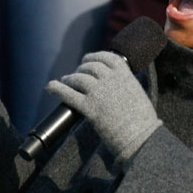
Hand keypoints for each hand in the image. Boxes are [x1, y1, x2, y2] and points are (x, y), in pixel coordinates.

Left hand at [46, 51, 161, 162]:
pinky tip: (50, 86)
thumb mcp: (137, 94)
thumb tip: (116, 86)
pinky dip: (57, 88)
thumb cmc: (143, 121)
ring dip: (70, 78)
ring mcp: (99, 93)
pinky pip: (69, 94)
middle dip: (82, 68)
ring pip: (78, 78)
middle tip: (77, 73)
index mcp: (125, 75)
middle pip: (90, 66)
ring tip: (65, 80)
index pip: (107, 57)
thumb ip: (126, 85)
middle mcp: (111, 80)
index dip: (95, 56)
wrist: (141, 137)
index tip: (88, 59)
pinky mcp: (89, 108)